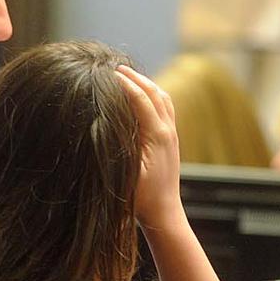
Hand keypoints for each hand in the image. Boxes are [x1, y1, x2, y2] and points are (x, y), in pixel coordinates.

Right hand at [115, 65, 182, 229]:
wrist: (163, 213)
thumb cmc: (141, 197)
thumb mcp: (127, 171)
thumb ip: (120, 145)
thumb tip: (108, 122)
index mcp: (157, 135)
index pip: (140, 99)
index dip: (124, 84)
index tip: (107, 72)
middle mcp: (168, 131)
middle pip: (154, 92)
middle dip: (135, 78)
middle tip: (115, 67)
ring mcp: (172, 135)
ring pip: (162, 98)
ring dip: (146, 84)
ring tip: (128, 75)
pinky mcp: (171, 140)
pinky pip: (165, 109)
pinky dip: (153, 96)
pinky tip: (142, 97)